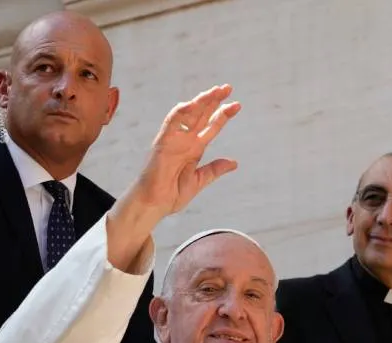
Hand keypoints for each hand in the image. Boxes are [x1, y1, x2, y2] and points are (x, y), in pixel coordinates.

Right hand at [135, 84, 240, 220]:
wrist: (155, 205)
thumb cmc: (171, 194)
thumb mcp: (199, 180)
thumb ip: (214, 169)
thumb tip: (234, 162)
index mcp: (194, 148)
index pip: (211, 126)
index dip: (223, 115)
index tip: (237, 104)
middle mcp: (185, 141)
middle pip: (201, 115)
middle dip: (214, 101)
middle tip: (227, 87)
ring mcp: (174, 140)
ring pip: (188, 114)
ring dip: (201, 101)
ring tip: (216, 91)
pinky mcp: (162, 143)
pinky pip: (170, 123)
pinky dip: (180, 112)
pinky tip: (193, 103)